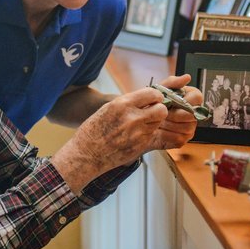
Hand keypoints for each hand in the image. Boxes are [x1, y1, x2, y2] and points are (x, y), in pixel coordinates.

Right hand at [52, 86, 167, 192]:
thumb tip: (146, 99)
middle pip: (162, 110)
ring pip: (158, 123)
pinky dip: (147, 134)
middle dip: (159, 110)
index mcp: (123, 104)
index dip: (156, 96)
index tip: (154, 99)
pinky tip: (134, 136)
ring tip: (140, 124)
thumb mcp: (108, 108)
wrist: (86, 154)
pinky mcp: (140, 147)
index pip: (153, 94)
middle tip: (152, 112)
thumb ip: (128, 103)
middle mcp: (133, 118)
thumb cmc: (94, 130)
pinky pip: (151, 136)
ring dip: (153, 122)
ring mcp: (138, 134)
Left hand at [149, 74, 200, 149]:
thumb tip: (187, 77)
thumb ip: (172, 82)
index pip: (197, 97)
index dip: (185, 101)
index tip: (172, 103)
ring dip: (169, 124)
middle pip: (191, 115)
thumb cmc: (152, 103)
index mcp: (190, 98)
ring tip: (157, 121)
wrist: (141, 121)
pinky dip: (166, 134)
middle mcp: (193, 113)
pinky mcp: (183, 139)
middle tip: (161, 114)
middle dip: (174, 114)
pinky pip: (179, 138)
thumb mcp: (159, 90)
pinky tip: (158, 130)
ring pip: (185, 127)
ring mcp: (189, 127)